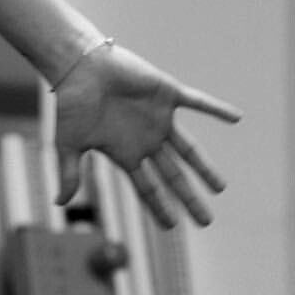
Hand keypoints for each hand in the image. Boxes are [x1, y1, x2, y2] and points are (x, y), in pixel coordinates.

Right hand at [53, 41, 240, 227]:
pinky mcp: (167, 94)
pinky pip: (197, 103)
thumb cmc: (71, 104)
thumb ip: (69, 173)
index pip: (147, 187)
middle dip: (188, 198)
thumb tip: (59, 204)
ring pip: (188, 150)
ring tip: (220, 188)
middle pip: (172, 176)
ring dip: (204, 168)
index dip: (159, 207)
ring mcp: (158, 118)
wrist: (79, 67)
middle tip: (205, 221)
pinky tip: (236, 118)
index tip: (172, 227)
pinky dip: (216, 110)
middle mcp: (145, 140)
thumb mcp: (68, 144)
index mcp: (125, 153)